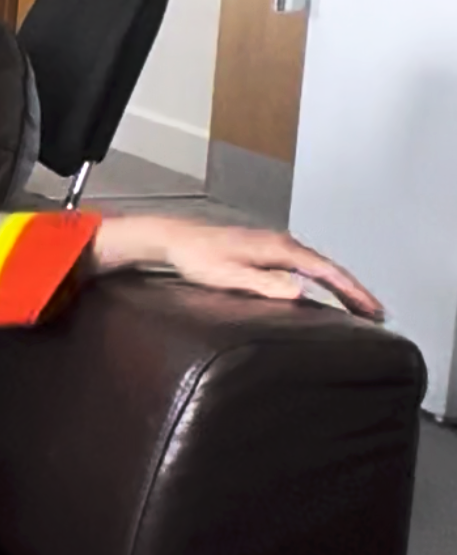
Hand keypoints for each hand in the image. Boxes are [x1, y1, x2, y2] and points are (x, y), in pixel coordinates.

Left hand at [89, 215, 384, 318]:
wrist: (176, 239)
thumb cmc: (197, 258)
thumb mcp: (229, 276)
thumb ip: (264, 283)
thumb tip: (300, 291)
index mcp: (280, 249)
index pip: (328, 272)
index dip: (353, 292)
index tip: (372, 310)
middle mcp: (283, 243)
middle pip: (330, 269)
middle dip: (356, 292)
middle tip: (378, 315)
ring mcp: (277, 246)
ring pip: (320, 267)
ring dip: (342, 287)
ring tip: (361, 309)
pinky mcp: (269, 251)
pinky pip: (306, 267)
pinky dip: (323, 280)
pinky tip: (326, 294)